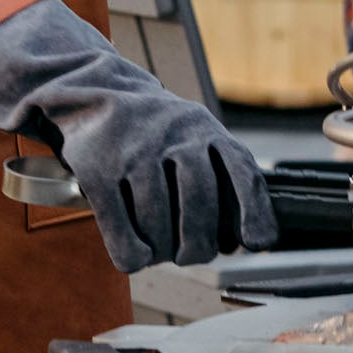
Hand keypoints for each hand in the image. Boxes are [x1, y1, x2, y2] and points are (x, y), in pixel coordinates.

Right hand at [60, 118, 272, 272]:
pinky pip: (120, 227)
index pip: (241, 171)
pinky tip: (136, 257)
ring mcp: (135, 151)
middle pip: (199, 203)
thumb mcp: (198, 139)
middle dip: (199, 244)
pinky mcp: (98, 170)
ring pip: (157, 223)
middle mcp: (175, 135)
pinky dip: (132, 253)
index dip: (253, 211)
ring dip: (161, 251)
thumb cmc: (160, 138)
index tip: (255, 243)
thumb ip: (225, 180)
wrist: (98, 96)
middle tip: (190, 256)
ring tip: (159, 251)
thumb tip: (240, 241)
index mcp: (207, 130)